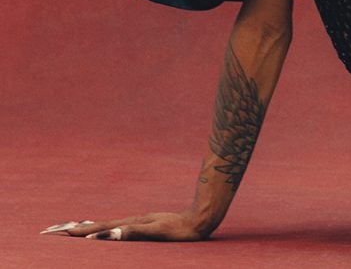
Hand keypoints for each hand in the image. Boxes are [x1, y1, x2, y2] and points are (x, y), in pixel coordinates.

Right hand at [40, 212, 209, 241]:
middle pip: (93, 226)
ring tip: (66, 229)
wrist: (200, 218)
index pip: (94, 230)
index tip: (53, 233)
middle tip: (48, 231)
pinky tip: (98, 230)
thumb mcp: (156, 231)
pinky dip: (98, 229)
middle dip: (70, 229)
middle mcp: (128, 222)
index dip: (74, 232)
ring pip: (102, 226)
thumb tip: (109, 233)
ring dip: (82, 228)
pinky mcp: (142, 224)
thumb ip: (133, 232)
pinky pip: (113, 227)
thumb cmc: (180, 229)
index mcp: (127, 225)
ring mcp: (134, 222)